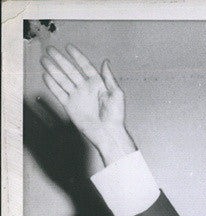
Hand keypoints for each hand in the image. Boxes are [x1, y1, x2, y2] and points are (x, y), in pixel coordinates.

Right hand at [40, 45, 134, 165]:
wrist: (107, 133)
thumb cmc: (115, 115)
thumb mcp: (116, 94)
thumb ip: (109, 78)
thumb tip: (106, 62)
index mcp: (97, 84)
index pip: (85, 66)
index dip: (77, 57)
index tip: (69, 47)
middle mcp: (85, 88)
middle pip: (70, 70)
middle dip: (60, 60)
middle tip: (50, 49)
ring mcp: (77, 96)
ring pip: (62, 79)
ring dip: (53, 69)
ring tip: (44, 60)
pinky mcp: (70, 105)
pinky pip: (59, 93)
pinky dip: (52, 85)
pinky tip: (46, 76)